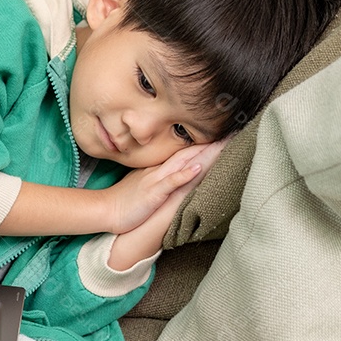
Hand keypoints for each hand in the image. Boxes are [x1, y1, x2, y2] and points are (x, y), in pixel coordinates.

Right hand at [107, 139, 226, 269]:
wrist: (106, 209)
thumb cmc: (125, 200)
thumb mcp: (147, 184)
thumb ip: (163, 178)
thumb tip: (180, 174)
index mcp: (161, 169)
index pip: (187, 152)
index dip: (207, 143)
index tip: (226, 135)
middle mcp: (161, 170)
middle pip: (191, 152)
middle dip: (213, 143)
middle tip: (234, 131)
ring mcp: (157, 180)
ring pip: (184, 162)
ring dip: (204, 152)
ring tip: (225, 143)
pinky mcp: (153, 193)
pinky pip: (170, 182)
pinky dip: (184, 174)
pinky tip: (197, 167)